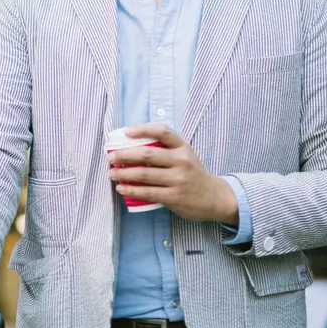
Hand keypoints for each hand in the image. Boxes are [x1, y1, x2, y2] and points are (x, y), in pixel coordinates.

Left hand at [107, 124, 238, 224]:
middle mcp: (181, 161)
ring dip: (124, 174)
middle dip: (124, 155)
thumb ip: (167, 150)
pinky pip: (148, 192)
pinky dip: (132, 190)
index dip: (143, 129)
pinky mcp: (174, 197)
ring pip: (144, 175)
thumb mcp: (186, 156)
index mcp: (183, 147)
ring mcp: (178, 180)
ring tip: (112, 174)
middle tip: (111, 157)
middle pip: (147, 155)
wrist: (215, 198)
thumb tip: (134, 146)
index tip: (126, 132)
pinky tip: (122, 188)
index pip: (162, 132)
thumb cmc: (194, 174)